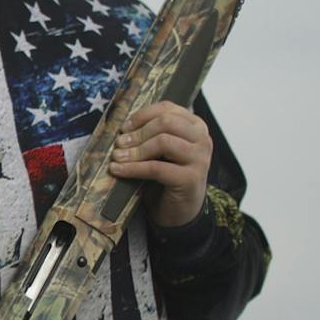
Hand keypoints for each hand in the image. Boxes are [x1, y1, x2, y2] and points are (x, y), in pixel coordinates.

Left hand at [109, 102, 211, 227]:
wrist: (181, 210)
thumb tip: (122, 128)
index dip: (142, 116)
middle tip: (119, 144)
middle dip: (138, 132)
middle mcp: (202, 139)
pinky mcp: (191, 178)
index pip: (167, 108)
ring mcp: (199, 158)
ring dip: (135, 150)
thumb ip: (151, 135)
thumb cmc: (168, 177)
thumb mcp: (161, 151)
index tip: (124, 127)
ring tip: (117, 157)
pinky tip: (118, 170)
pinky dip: (134, 168)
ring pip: (163, 142)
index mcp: (195, 126)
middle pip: (165, 122)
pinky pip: (157, 168)